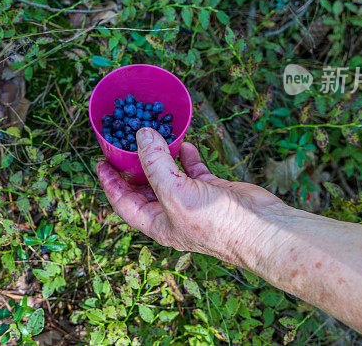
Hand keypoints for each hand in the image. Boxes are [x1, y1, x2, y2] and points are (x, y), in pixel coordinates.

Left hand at [96, 127, 284, 268]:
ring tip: (150, 137)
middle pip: (144, 188)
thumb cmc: (215, 222)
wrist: (260, 229)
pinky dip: (187, 156)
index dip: (110, 183)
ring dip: (160, 156)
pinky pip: (193, 170)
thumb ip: (154, 163)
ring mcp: (193, 201)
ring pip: (169, 175)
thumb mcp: (174, 192)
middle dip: (134, 166)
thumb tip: (141, 134)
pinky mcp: (212, 190)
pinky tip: (184, 144)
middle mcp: (172, 214)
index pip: (124, 203)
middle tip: (123, 144)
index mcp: (158, 224)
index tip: (101, 162)